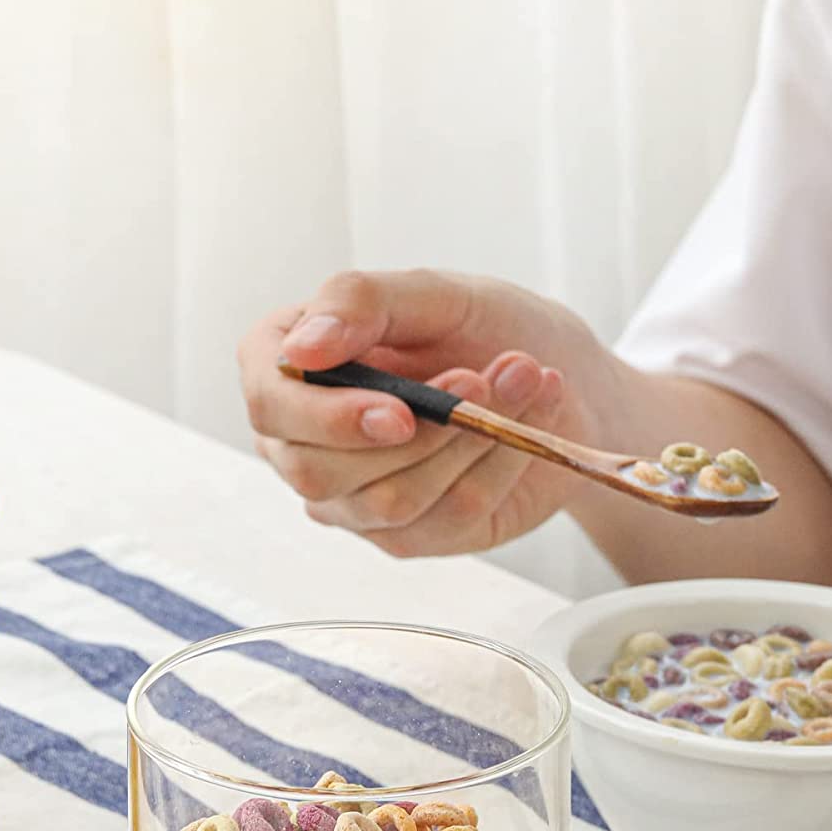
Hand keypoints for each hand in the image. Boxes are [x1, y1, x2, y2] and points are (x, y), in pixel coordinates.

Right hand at [237, 269, 609, 556]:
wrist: (561, 378)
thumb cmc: (484, 329)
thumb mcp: (433, 295)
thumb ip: (361, 304)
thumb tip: (299, 349)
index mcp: (291, 372)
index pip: (270, 405)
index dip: (326, 417)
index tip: (401, 410)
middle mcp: (304, 443)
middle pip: (318, 472)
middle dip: (417, 434)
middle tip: (481, 377)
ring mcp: (350, 500)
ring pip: (388, 501)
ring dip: (468, 442)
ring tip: (523, 381)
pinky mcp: (406, 536)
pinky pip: (444, 517)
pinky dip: (497, 466)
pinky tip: (524, 427)